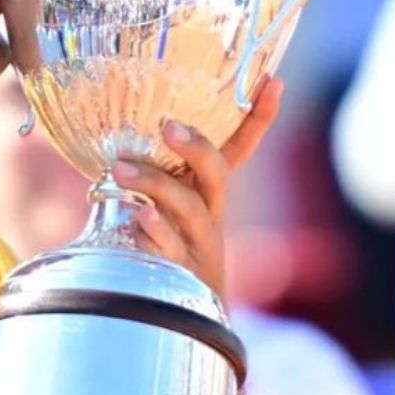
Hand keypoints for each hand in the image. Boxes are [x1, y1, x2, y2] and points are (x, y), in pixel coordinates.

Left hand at [111, 76, 283, 298]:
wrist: (185, 315)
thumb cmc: (171, 249)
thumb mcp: (170, 209)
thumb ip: (155, 176)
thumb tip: (119, 139)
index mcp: (210, 193)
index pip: (240, 149)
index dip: (259, 117)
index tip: (275, 79)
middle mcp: (211, 215)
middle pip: (216, 175)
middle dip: (197, 149)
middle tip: (168, 127)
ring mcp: (198, 245)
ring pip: (186, 208)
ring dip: (154, 184)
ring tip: (120, 170)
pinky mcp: (180, 273)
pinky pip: (168, 249)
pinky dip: (153, 232)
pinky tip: (135, 219)